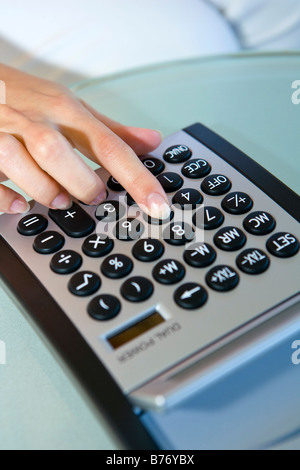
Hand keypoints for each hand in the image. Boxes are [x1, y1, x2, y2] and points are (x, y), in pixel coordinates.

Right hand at [0, 64, 169, 217]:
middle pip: (58, 152)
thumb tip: (152, 141)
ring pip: (20, 161)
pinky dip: (4, 196)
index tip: (158, 204)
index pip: (108, 145)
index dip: (137, 178)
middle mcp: (35, 121)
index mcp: (64, 111)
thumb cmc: (30, 98)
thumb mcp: (73, 108)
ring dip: (45, 190)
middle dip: (80, 183)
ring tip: (61, 201)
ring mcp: (3, 133)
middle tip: (95, 196)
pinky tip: (18, 205)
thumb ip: (111, 130)